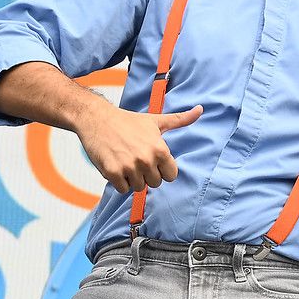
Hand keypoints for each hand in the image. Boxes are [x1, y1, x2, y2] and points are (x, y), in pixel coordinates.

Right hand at [76, 101, 197, 193]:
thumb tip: (201, 109)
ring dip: (132, 178)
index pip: (171, 176)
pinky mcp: (112, 173)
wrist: (97, 118)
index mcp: (160, 149)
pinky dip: (118, 181)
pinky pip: (122, 189)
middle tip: (135, 157)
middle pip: (154, 183)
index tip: (151, 158)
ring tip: (125, 160)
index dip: (161, 169)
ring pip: (138, 188)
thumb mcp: (156, 120)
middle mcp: (145, 160)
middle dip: (146, 174)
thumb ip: (180, 120)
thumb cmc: (128, 121)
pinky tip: (115, 164)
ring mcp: (128, 167)